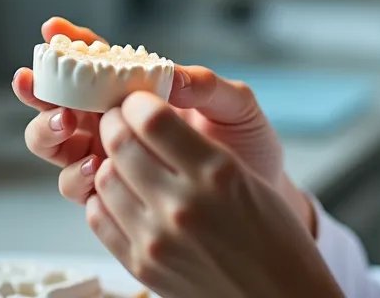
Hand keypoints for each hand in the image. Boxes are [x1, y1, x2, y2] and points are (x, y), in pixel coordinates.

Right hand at [14, 18, 314, 232]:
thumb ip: (205, 86)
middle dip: (41, 92)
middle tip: (43, 88)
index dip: (70, 45)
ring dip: (49, 132)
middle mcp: (115, 123)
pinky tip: (94, 169)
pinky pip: (78, 186)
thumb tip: (169, 75)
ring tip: (66, 125)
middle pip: (58, 102)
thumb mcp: (236, 106)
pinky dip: (76, 176)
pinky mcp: (115, 196)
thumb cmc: (248, 143)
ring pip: (56, 143)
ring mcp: (110, 158)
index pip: (96, 62)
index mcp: (140, 91)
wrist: (263, 194)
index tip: (52, 31)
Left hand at [91, 92, 342, 297]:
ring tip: (123, 159)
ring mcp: (158, 239)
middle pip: (120, 143)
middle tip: (120, 120)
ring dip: (108, 160)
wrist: (280, 296)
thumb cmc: (272, 235)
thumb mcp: (244, 175)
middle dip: (114, 123)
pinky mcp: (142, 265)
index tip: (138, 100)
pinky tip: (122, 193)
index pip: (150, 119)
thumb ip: (194, 145)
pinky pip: (99, 217)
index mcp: (216, 173)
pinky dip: (103, 198)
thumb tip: (145, 116)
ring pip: (103, 178)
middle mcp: (183, 205)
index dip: (136, 101)